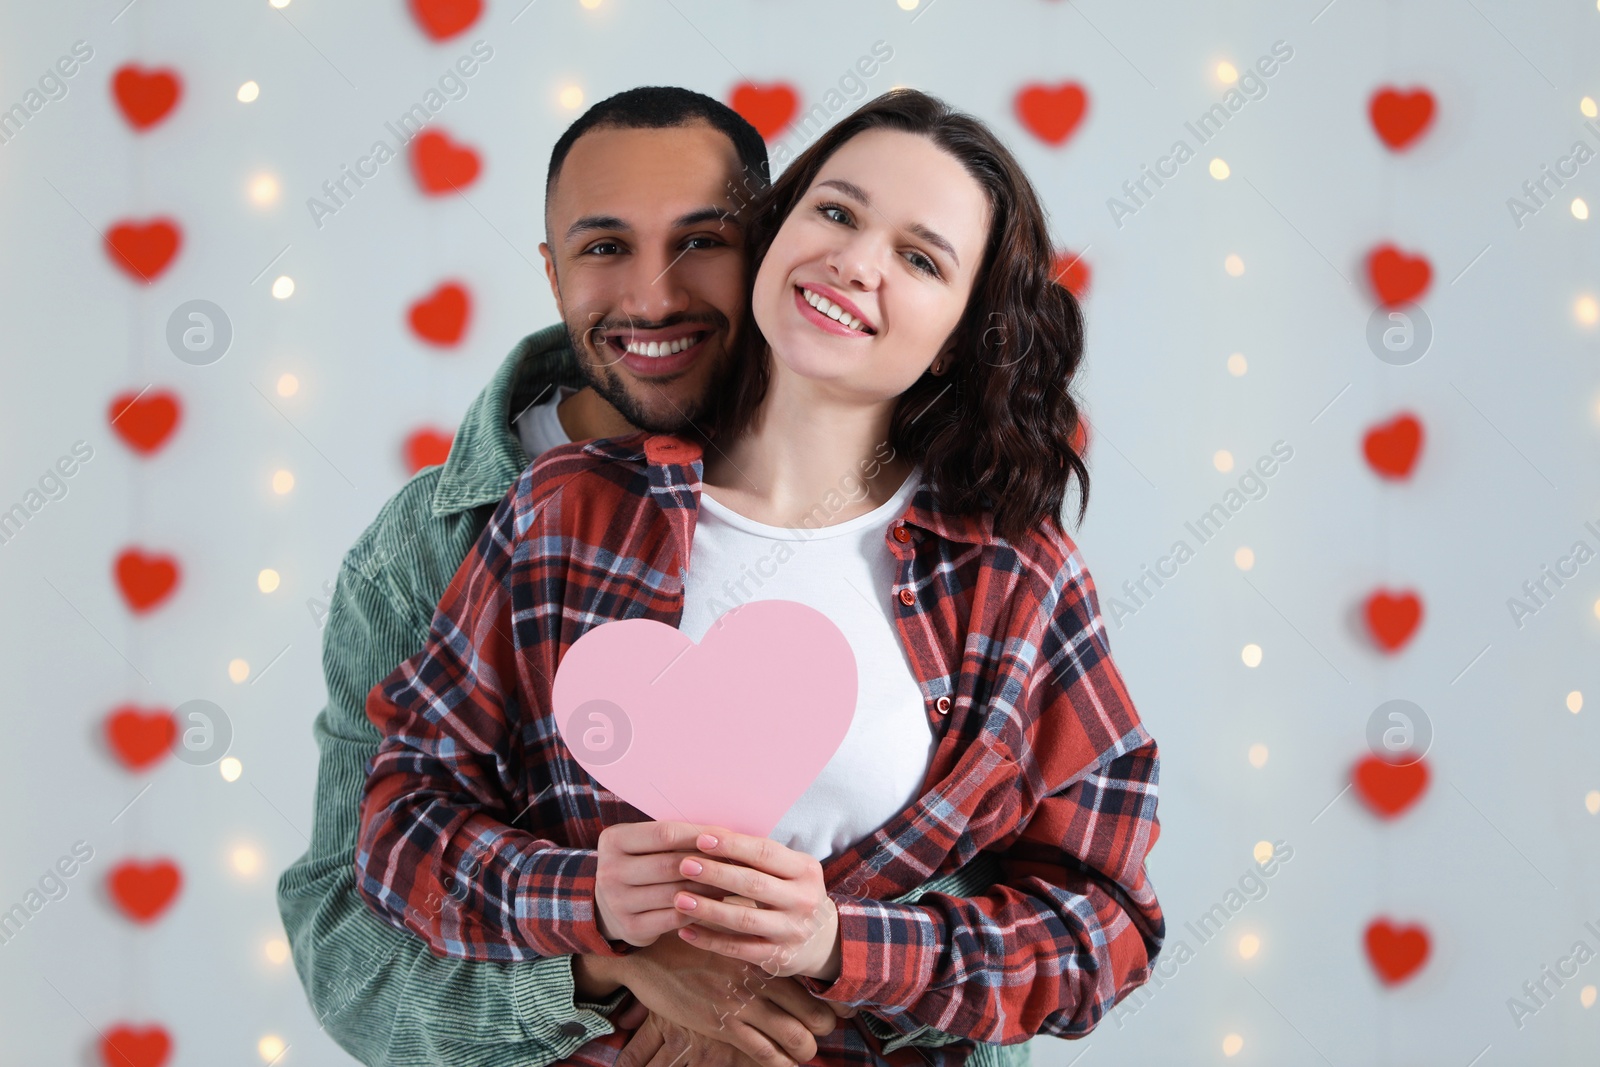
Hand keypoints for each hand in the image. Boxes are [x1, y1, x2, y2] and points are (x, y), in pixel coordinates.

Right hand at [595, 821, 732, 946]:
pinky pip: (675, 918)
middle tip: (737, 861)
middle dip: (708, 863)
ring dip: (709, 888)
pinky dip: (700, 910)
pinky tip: (717, 903)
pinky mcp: (631, 928)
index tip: (727, 835)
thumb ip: (674, 836)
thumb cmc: (640, 864)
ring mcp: (617, 902)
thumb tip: (723, 833)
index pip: (664, 834)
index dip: (698, 835)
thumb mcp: (644, 843)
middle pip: (670, 864)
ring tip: (733, 882)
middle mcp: (609, 871)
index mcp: (613, 840)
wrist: (608, 905)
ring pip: (675, 893)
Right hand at [608, 922, 848, 1066]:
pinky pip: (762, 1053)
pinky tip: (782, 1064)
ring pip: (792, 1038)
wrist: (650, 960)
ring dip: (803, 1050)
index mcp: (764, 956)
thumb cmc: (687, 936)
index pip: (809, 983)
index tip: (838, 1010)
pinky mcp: (724, 1026)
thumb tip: (769, 918)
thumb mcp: (723, 924)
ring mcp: (745, 1007)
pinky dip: (778, 1063)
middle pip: (813, 1015)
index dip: (829, 1000)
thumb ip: (750, 927)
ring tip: (805, 1052)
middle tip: (825, 1032)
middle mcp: (761, 983)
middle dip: (823, 1028)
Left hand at [672, 828, 842, 980]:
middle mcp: (803, 900)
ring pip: (743, 919)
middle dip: (716, 873)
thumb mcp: (790, 870)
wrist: (821, 941)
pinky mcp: (777, 957)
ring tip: (679, 899)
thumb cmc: (792, 893)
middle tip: (684, 865)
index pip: (766, 853)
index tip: (701, 839)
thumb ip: (759, 857)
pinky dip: (709, 941)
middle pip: (753, 884)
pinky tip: (686, 931)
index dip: (733, 845)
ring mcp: (791, 931)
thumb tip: (712, 836)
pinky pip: (738, 949)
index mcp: (806, 870)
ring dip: (708, 909)